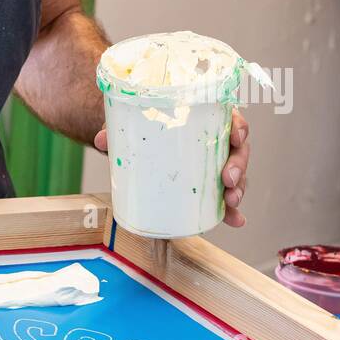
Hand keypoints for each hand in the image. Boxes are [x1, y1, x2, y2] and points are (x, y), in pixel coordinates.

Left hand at [93, 108, 250, 227]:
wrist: (137, 140)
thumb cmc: (143, 126)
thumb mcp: (132, 125)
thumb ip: (119, 130)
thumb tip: (101, 141)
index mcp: (207, 118)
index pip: (231, 119)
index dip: (239, 128)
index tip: (237, 138)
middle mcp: (216, 140)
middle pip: (238, 150)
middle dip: (238, 166)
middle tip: (226, 179)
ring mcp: (214, 163)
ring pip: (236, 175)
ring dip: (238, 190)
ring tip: (231, 203)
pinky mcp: (207, 183)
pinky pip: (224, 197)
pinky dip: (230, 211)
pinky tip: (235, 221)